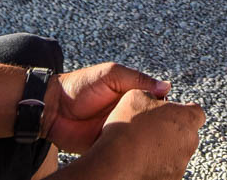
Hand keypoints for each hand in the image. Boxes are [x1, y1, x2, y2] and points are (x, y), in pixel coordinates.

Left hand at [45, 62, 171, 154]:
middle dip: (157, 127)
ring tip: (153, 143)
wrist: (52, 108)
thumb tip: (166, 87)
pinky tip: (137, 153)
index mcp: (131, 95)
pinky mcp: (107, 146)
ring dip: (144, 141)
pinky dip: (128, 152)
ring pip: (139, 138)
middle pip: (150, 123)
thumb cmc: (80, 85)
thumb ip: (138, 79)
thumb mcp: (112, 74)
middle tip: (166, 132)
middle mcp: (127, 113)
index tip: (174, 115)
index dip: (165, 109)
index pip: (156, 103)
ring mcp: (117, 130)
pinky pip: (122, 152)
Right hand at [87, 88, 203, 179]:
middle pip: (187, 134)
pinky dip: (157, 165)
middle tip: (151, 130)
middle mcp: (190, 142)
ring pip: (177, 153)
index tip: (169, 113)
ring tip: (142, 147)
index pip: (196, 112)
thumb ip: (153, 92)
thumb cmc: (127, 127)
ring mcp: (181, 164)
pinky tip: (140, 161)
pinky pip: (167, 169)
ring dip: (165, 149)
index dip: (183, 111)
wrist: (116, 163)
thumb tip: (158, 93)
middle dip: (173, 131)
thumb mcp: (136, 95)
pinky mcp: (172, 179)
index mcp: (187, 118)